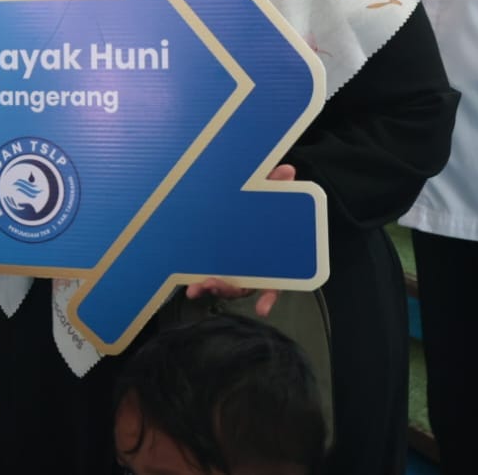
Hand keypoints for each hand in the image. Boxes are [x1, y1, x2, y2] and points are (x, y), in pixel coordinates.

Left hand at [183, 163, 296, 316]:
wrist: (246, 197)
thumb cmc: (261, 200)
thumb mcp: (268, 191)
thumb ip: (275, 184)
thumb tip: (287, 170)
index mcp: (268, 256)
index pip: (273, 281)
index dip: (269, 296)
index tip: (262, 308)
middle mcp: (251, 266)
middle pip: (242, 286)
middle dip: (228, 289)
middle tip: (214, 285)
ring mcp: (232, 265)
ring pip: (224, 284)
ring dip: (211, 288)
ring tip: (196, 288)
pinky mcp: (213, 260)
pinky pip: (208, 275)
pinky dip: (201, 284)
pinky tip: (191, 289)